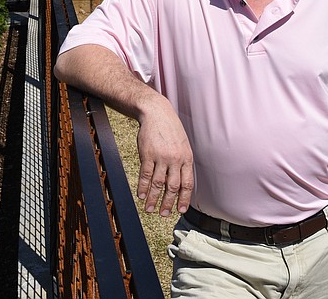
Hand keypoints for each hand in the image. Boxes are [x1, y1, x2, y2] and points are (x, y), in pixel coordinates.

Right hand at [136, 97, 193, 216]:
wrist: (156, 112)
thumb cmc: (171, 129)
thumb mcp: (183, 144)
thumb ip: (183, 162)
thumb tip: (182, 182)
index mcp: (186, 158)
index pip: (187, 184)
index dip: (183, 199)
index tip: (180, 211)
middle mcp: (175, 159)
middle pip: (172, 187)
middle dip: (168, 203)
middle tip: (164, 214)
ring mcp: (161, 157)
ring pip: (157, 184)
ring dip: (153, 199)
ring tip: (149, 209)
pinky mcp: (147, 154)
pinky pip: (145, 174)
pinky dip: (142, 186)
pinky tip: (141, 195)